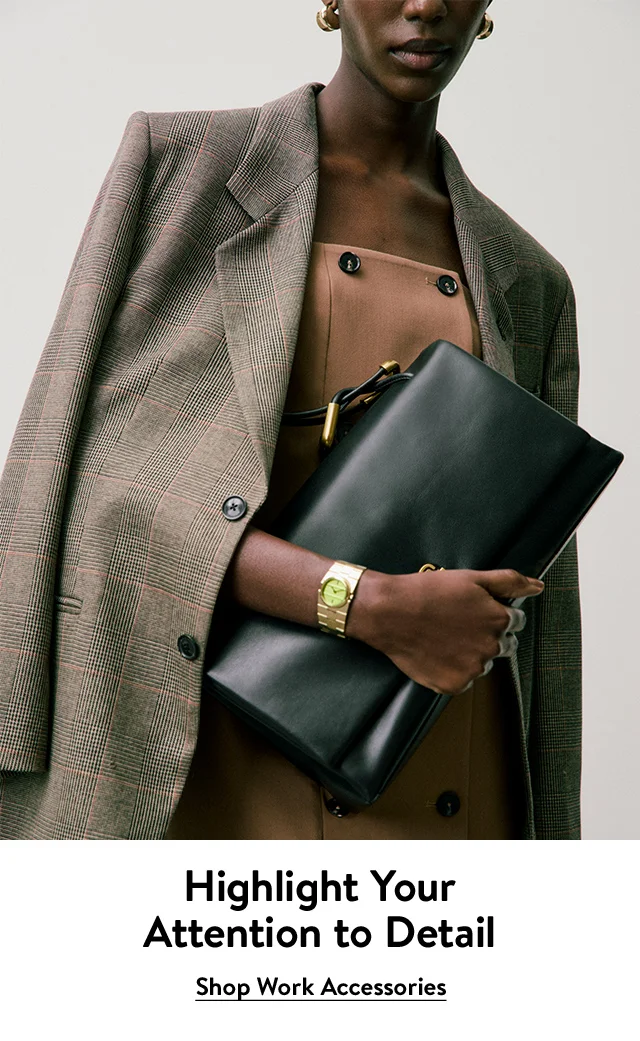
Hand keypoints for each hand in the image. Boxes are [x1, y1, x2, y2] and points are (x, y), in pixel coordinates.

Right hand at [348, 567, 543, 694]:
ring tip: (445, 636)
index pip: (515, 622)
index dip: (496, 613)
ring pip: (483, 663)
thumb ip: (509, 581)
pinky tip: (437, 652)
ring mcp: (472, 669)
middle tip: (459, 623)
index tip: (475, 610)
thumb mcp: (471, 578)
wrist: (388, 613)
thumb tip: (539, 587)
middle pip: (503, 645)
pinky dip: (454, 669)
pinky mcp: (453, 684)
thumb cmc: (428, 592)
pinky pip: (464, 679)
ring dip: (471, 653)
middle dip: (488, 635)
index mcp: (498, 620)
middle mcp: (490, 647)